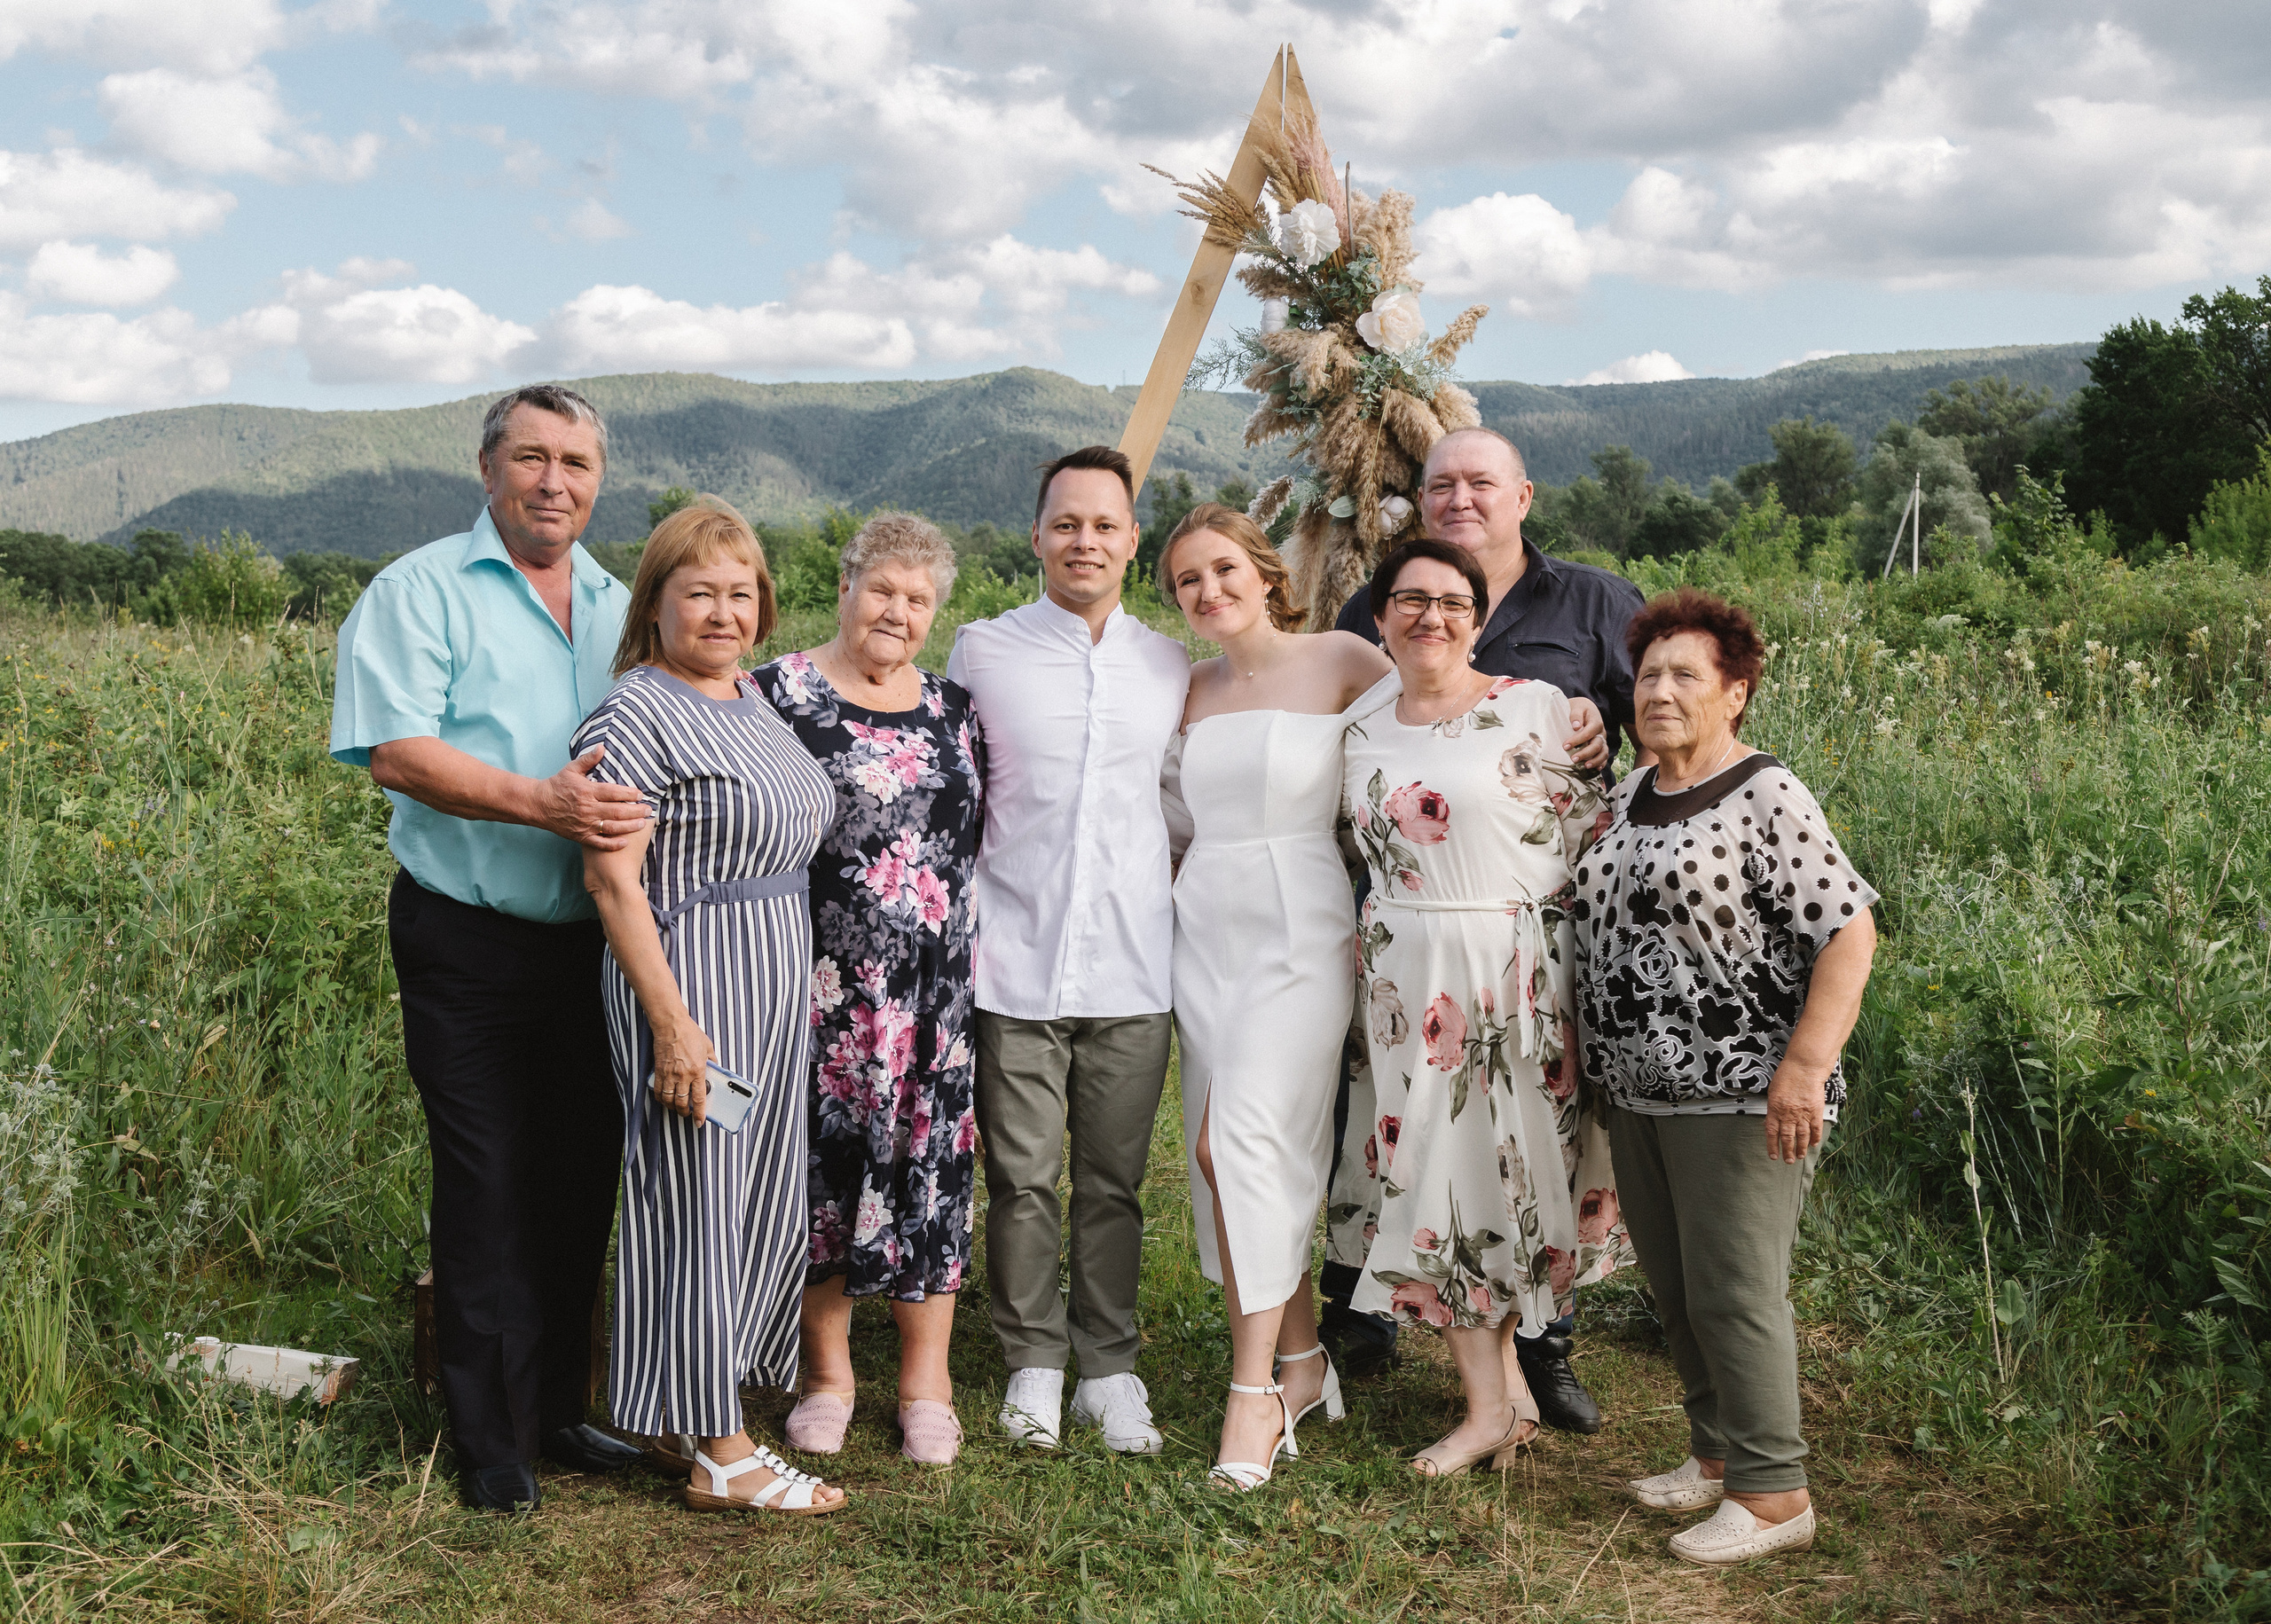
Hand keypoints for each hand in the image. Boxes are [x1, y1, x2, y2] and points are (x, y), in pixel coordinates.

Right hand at [535, 745, 650, 848]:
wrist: (538, 805)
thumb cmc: (557, 785)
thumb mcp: (571, 769)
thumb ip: (588, 760)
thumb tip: (602, 747)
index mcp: (587, 791)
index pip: (613, 793)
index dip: (629, 794)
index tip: (641, 794)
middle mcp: (587, 809)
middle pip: (617, 811)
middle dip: (635, 811)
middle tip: (648, 810)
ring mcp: (585, 824)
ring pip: (611, 827)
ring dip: (629, 826)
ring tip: (642, 824)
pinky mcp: (581, 836)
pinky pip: (599, 843)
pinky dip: (612, 844)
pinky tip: (625, 842)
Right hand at [651, 1020, 714, 1123]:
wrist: (671, 1025)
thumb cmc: (690, 1034)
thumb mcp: (708, 1047)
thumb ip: (712, 1061)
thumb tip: (715, 1070)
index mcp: (697, 1071)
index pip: (699, 1098)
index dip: (700, 1113)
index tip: (700, 1121)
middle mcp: (683, 1076)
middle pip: (682, 1103)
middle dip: (685, 1113)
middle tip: (687, 1114)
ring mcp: (669, 1074)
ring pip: (668, 1100)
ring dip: (673, 1107)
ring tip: (676, 1108)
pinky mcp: (658, 1071)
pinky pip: (657, 1091)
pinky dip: (660, 1098)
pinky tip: (664, 1099)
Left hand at [1564, 697, 1607, 770]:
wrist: (1585, 709)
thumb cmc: (1578, 708)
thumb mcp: (1577, 707)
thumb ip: (1576, 715)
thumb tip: (1576, 726)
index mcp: (1596, 722)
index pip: (1589, 733)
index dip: (1577, 740)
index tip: (1565, 746)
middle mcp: (1601, 732)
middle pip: (1597, 745)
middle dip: (1585, 753)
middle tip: (1573, 759)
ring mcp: (1602, 740)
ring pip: (1603, 752)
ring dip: (1595, 760)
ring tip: (1585, 766)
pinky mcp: (1601, 746)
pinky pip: (1604, 756)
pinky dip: (1601, 763)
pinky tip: (1595, 769)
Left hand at [1763, 1063, 1824, 1163]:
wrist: (1804, 1068)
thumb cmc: (1787, 1076)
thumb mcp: (1773, 1093)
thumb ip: (1773, 1109)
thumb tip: (1772, 1122)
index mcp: (1775, 1109)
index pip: (1771, 1133)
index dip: (1772, 1146)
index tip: (1773, 1156)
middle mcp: (1788, 1114)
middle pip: (1787, 1138)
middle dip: (1787, 1152)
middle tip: (1788, 1161)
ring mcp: (1803, 1114)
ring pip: (1802, 1136)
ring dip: (1801, 1148)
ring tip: (1800, 1156)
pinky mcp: (1815, 1111)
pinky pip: (1815, 1129)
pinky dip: (1815, 1138)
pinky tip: (1814, 1144)